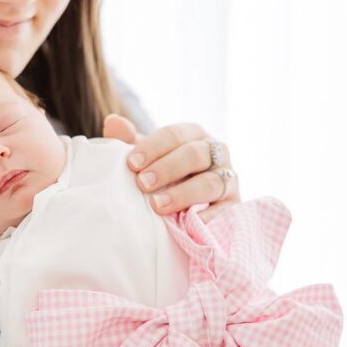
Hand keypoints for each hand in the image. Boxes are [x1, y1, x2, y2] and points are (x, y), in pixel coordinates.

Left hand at [103, 115, 240, 222]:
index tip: (131, 163)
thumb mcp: (147, 157)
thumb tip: (112, 122)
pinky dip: (206, 218)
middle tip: (142, 183)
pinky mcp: (234, 206)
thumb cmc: (164, 175)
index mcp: (194, 135)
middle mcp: (217, 152)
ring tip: (157, 205)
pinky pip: (224, 211)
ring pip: (210, 183)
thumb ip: (129, 141)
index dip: (153, 147)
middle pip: (195, 155)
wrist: (189, 205)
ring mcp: (228, 179)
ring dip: (183, 194)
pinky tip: (186, 224)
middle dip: (167, 168)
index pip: (175, 134)